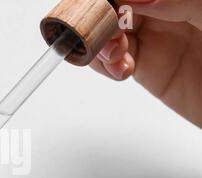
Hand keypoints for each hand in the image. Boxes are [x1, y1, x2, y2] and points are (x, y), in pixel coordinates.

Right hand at [91, 0, 201, 126]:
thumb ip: (178, 1)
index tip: (107, 6)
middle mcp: (164, 9)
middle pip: (114, 6)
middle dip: (100, 17)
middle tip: (107, 31)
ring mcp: (153, 37)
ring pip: (106, 31)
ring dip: (100, 42)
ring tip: (114, 54)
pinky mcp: (144, 67)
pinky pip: (111, 60)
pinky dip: (104, 64)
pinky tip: (120, 69)